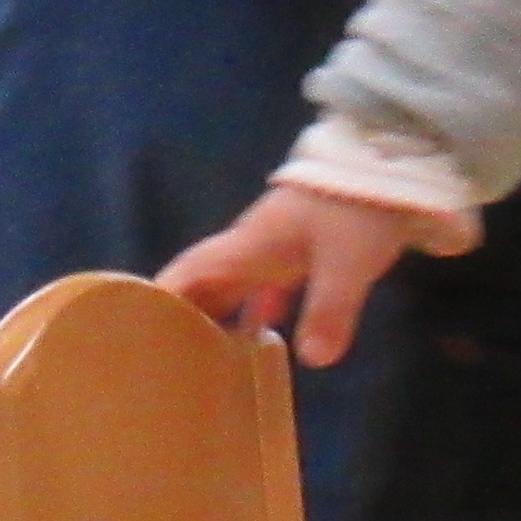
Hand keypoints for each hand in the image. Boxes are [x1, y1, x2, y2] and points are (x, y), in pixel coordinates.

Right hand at [162, 182, 417, 370]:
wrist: (387, 159)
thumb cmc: (355, 208)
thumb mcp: (346, 262)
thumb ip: (328, 310)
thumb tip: (310, 361)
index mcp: (248, 246)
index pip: (190, 273)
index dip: (160, 298)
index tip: (133, 329)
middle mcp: (253, 246)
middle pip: (206, 285)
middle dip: (184, 318)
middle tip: (166, 361)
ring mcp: (279, 245)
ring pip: (237, 286)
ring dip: (221, 317)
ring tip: (209, 359)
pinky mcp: (306, 247)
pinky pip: (271, 284)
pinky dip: (262, 309)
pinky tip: (266, 336)